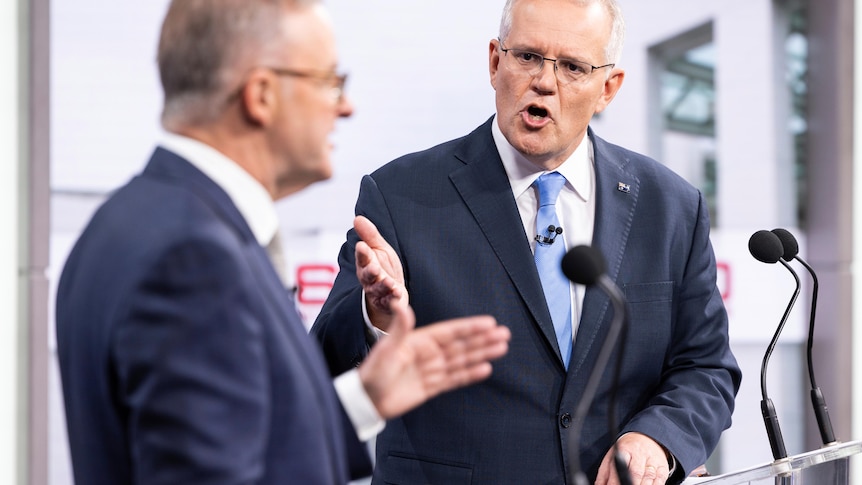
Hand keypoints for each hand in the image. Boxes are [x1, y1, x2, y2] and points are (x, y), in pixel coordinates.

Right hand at [354, 215, 406, 330]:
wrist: (391, 291)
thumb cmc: (384, 267)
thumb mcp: (379, 249)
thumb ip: (369, 235)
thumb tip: (357, 217)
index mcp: (366, 263)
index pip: (363, 257)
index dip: (362, 253)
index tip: (362, 246)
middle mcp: (369, 278)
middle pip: (367, 275)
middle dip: (370, 272)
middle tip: (374, 268)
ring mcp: (377, 292)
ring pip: (378, 290)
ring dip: (383, 286)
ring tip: (389, 283)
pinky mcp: (387, 303)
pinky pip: (389, 302)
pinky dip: (393, 299)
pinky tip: (398, 294)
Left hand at [357, 303, 509, 418]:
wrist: (365, 400)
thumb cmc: (373, 371)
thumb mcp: (387, 348)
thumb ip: (400, 328)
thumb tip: (403, 304)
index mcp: (419, 340)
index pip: (451, 332)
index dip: (470, 327)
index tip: (489, 322)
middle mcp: (428, 353)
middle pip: (461, 345)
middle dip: (482, 339)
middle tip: (505, 334)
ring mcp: (430, 370)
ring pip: (461, 360)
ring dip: (481, 354)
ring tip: (502, 348)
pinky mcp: (430, 387)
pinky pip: (454, 379)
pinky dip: (470, 374)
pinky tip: (485, 369)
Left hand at [595, 432, 669, 484]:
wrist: (647, 438)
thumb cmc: (627, 450)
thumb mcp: (612, 456)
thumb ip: (604, 473)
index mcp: (625, 450)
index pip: (619, 468)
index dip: (615, 481)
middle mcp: (640, 454)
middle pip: (636, 473)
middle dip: (630, 484)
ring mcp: (652, 461)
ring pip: (649, 478)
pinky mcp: (663, 468)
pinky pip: (660, 481)